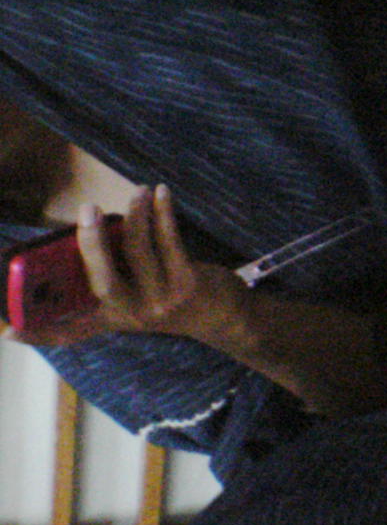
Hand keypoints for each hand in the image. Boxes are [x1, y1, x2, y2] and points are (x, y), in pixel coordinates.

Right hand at [7, 185, 249, 346]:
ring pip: (138, 253)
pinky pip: (170, 243)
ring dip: (136, 216)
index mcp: (113, 318)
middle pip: (102, 282)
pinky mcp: (188, 285)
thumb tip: (91, 232)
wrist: (225, 317)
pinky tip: (161, 193)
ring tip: (136, 191)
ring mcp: (161, 302)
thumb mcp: (139, 298)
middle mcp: (133, 315)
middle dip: (91, 243)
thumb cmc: (173, 297)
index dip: (39, 332)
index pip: (70, 333)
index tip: (7, 329)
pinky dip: (163, 214)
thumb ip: (113, 274)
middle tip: (87, 209)